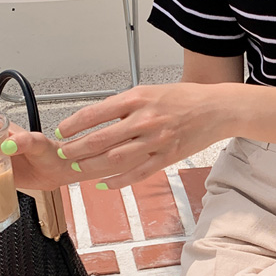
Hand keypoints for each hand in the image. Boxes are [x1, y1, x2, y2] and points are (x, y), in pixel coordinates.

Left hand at [17, 81, 232, 190]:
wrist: (214, 109)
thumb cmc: (181, 99)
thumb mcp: (149, 92)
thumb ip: (124, 107)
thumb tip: (99, 119)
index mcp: (137, 99)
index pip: (97, 113)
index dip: (75, 124)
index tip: (61, 131)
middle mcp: (144, 120)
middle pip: (102, 139)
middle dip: (78, 149)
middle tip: (63, 154)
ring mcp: (155, 141)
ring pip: (116, 159)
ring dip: (93, 167)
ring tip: (77, 169)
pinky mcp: (166, 158)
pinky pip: (137, 173)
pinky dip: (118, 181)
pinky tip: (104, 184)